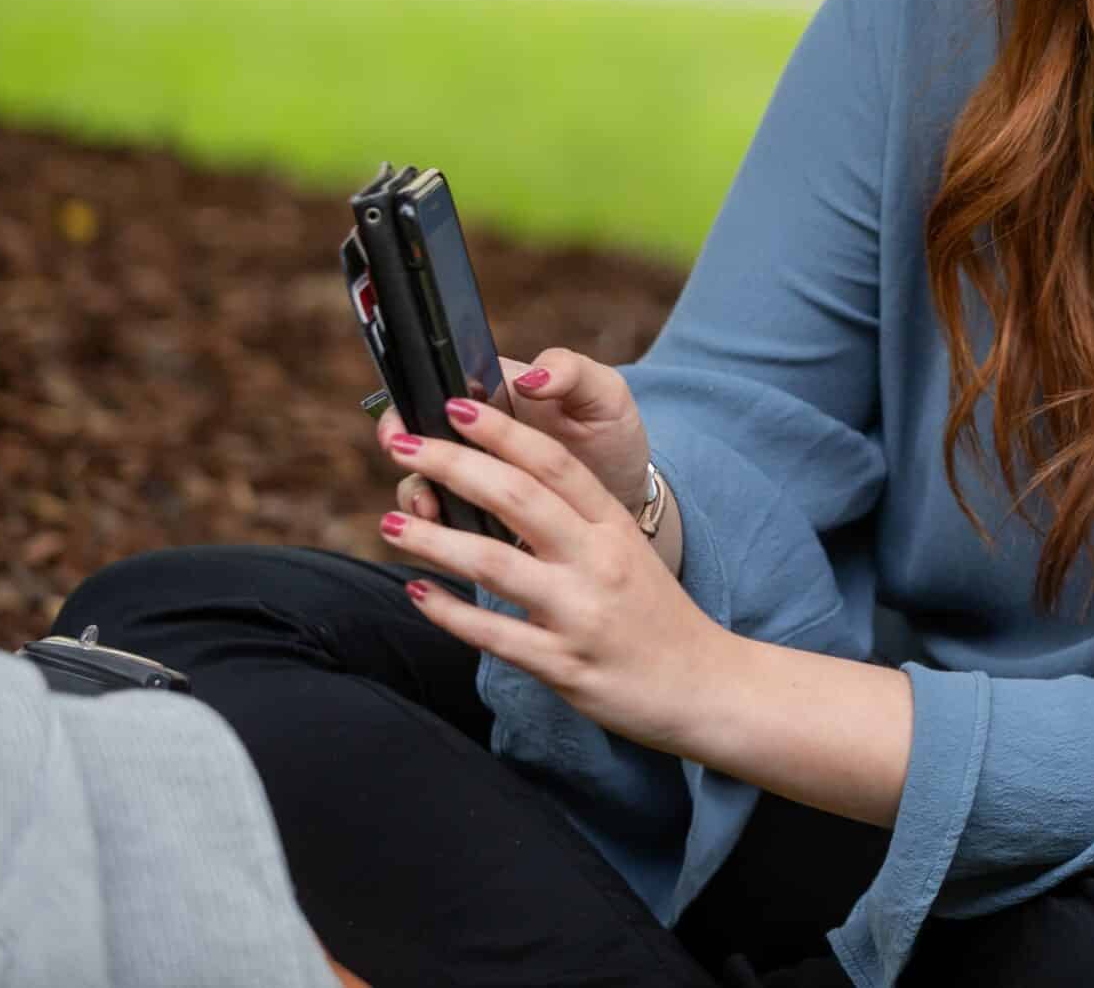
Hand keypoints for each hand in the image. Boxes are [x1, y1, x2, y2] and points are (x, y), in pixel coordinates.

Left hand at [375, 396, 730, 753]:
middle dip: (454, 466)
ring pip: (495, 564)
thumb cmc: (653, 615)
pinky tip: (418, 592)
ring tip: (389, 522)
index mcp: (615, 527)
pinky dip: (449, 612)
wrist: (704, 685)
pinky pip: (494, 635)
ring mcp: (581, 613)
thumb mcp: (625, 553)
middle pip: (519, 498)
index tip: (456, 406)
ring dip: (434, 538)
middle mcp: (600, 561)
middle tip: (403, 446)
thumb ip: (573, 522)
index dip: (503, 431)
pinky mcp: (564, 664)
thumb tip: (499, 485)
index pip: (555, 463)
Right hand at [378, 349, 650, 524]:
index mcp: (502, 389)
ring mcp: (478, 472)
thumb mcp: (606, 396)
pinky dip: (436, 524)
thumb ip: (572, 373)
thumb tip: (531, 378)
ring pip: (426, 476)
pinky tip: (443, 533)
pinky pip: (445, 516)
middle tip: (402, 456)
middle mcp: (480, 429)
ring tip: (428, 506)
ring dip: (416, 489)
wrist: (630, 493)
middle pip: (421, 431)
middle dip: (404, 443)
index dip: (414, 398)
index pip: (442, 382)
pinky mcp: (482, 510)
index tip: (407, 419)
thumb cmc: (614, 434)